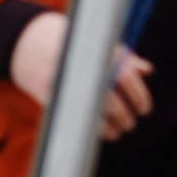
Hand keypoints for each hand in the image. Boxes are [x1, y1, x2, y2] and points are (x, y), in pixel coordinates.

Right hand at [9, 11, 154, 140]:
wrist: (30, 44)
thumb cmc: (71, 45)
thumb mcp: (97, 45)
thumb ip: (123, 58)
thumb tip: (146, 70)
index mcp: (99, 53)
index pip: (127, 78)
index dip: (140, 97)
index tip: (145, 109)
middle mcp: (83, 70)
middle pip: (113, 103)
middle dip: (126, 117)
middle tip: (131, 123)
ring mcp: (66, 86)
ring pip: (95, 116)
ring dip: (113, 128)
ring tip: (120, 130)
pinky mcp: (51, 99)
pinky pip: (78, 120)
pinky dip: (95, 130)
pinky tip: (105, 132)